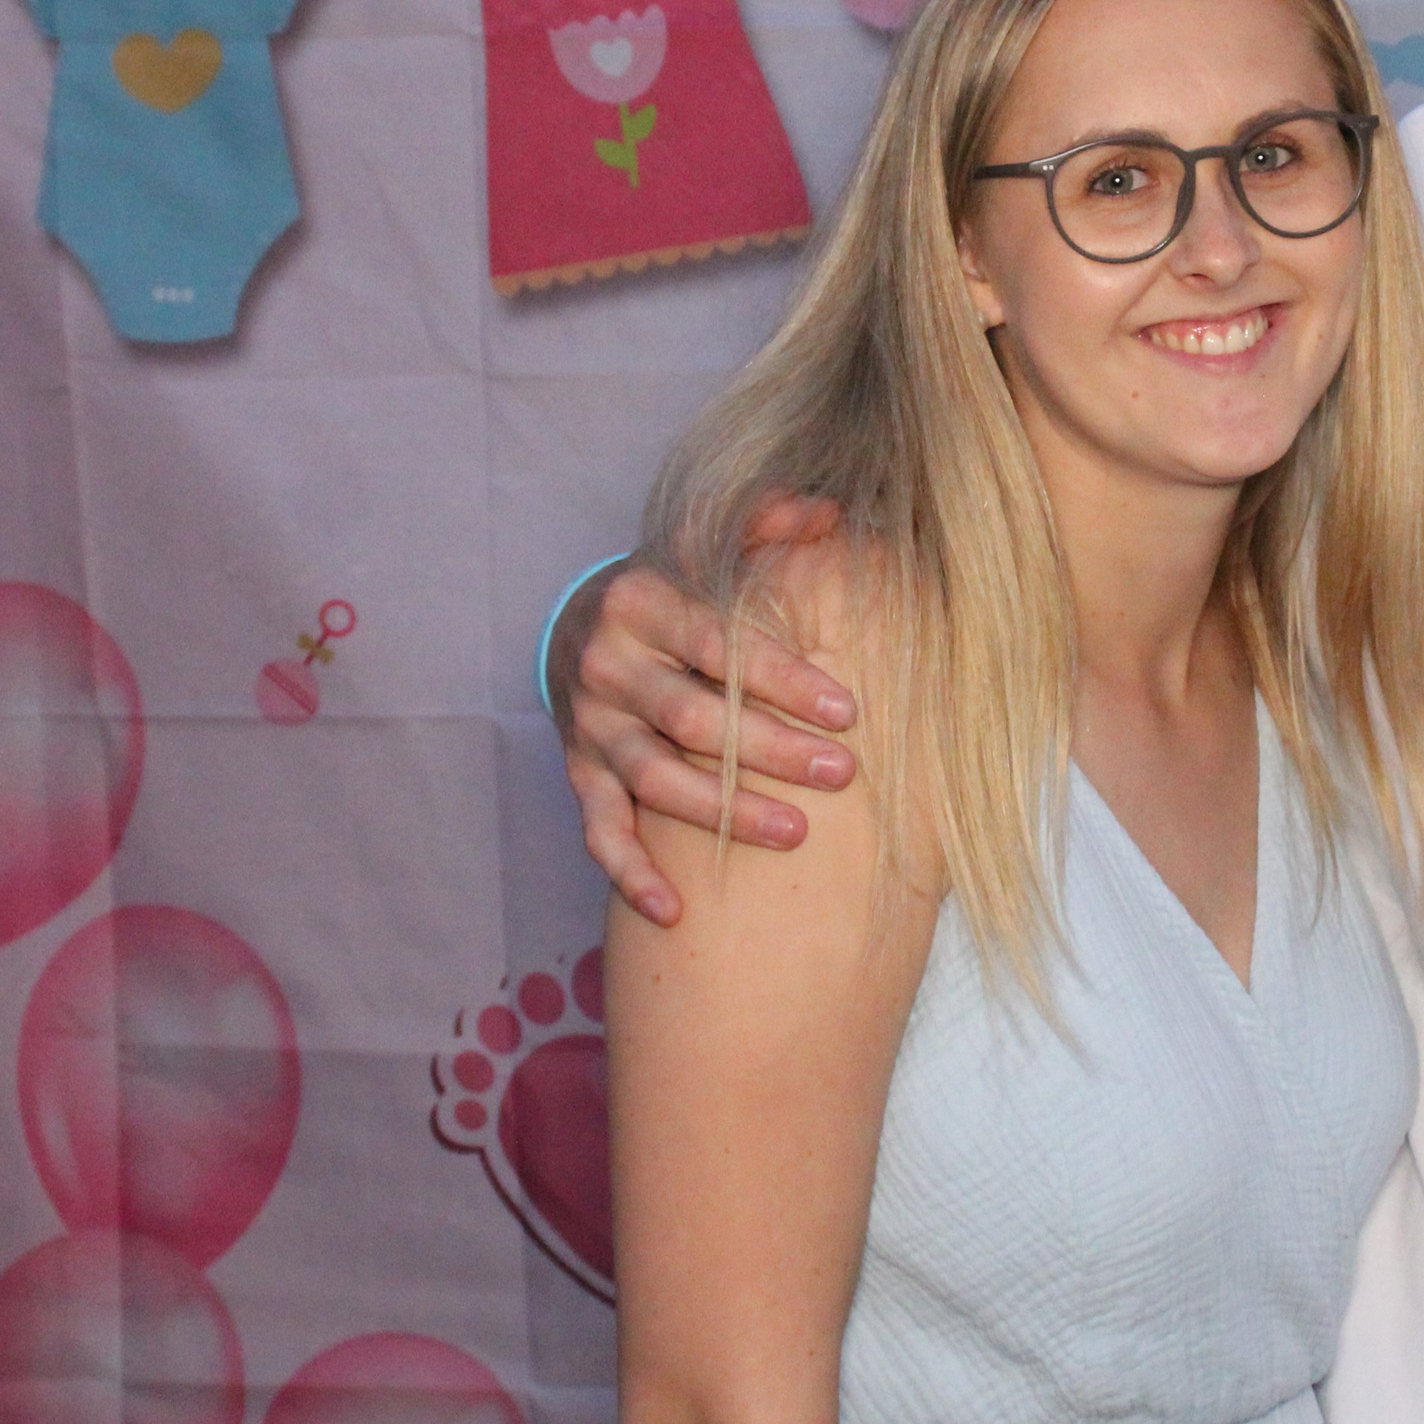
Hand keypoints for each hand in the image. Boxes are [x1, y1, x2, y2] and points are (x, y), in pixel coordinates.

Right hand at [561, 506, 860, 926]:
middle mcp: (606, 666)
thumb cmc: (672, 589)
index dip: (782, 678)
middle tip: (844, 774)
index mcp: (641, 601)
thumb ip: (763, 524)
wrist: (579, 626)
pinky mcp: (577, 774)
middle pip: (692, 718)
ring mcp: (587, 726)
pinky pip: (599, 832)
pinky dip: (631, 876)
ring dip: (725, 813)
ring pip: (655, 781)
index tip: (847, 710)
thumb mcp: (705, 546)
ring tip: (796, 833)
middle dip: (771, 749)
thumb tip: (826, 511)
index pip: (719, 643)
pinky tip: (674, 913)